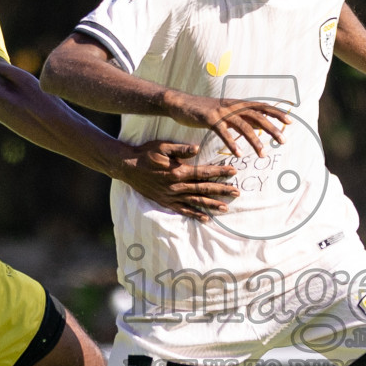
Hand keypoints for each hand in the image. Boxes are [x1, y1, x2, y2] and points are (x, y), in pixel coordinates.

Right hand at [117, 141, 238, 221]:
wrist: (128, 167)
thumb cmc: (146, 154)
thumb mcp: (162, 146)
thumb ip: (180, 149)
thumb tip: (197, 148)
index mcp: (178, 171)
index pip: (204, 172)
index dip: (220, 172)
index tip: (233, 171)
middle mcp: (177, 186)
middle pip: (204, 189)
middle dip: (222, 190)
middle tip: (237, 192)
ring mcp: (171, 196)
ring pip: (196, 201)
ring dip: (212, 204)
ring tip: (226, 207)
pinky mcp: (166, 202)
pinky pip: (183, 210)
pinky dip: (195, 214)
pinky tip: (205, 218)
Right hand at [168, 94, 290, 156]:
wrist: (181, 103)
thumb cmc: (204, 110)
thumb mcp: (226, 112)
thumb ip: (241, 117)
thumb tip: (258, 125)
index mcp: (238, 104)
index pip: (262, 107)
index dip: (277, 112)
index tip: (291, 121)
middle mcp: (232, 106)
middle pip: (257, 116)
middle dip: (272, 128)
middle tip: (284, 140)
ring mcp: (221, 112)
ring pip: (243, 126)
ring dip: (255, 140)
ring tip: (263, 154)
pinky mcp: (209, 118)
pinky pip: (223, 132)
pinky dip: (232, 143)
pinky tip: (239, 154)